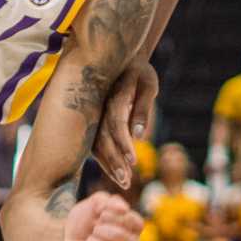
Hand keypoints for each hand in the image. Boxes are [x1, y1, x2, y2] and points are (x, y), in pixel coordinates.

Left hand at [61, 191, 143, 240]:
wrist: (63, 233)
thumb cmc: (85, 218)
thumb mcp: (94, 203)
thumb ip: (109, 200)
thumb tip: (123, 208)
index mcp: (132, 229)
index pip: (138, 225)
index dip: (121, 218)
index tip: (102, 213)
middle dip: (112, 234)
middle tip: (95, 227)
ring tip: (89, 239)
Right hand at [91, 58, 159, 188]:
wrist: (120, 58)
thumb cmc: (140, 72)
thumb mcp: (148, 84)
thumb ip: (142, 108)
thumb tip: (139, 136)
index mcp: (113, 93)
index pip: (116, 122)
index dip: (123, 142)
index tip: (133, 161)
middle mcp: (98, 105)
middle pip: (102, 137)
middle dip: (113, 161)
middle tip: (126, 182)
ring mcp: (92, 113)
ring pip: (96, 142)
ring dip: (108, 164)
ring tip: (122, 182)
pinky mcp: (91, 120)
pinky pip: (94, 142)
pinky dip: (104, 158)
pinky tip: (114, 172)